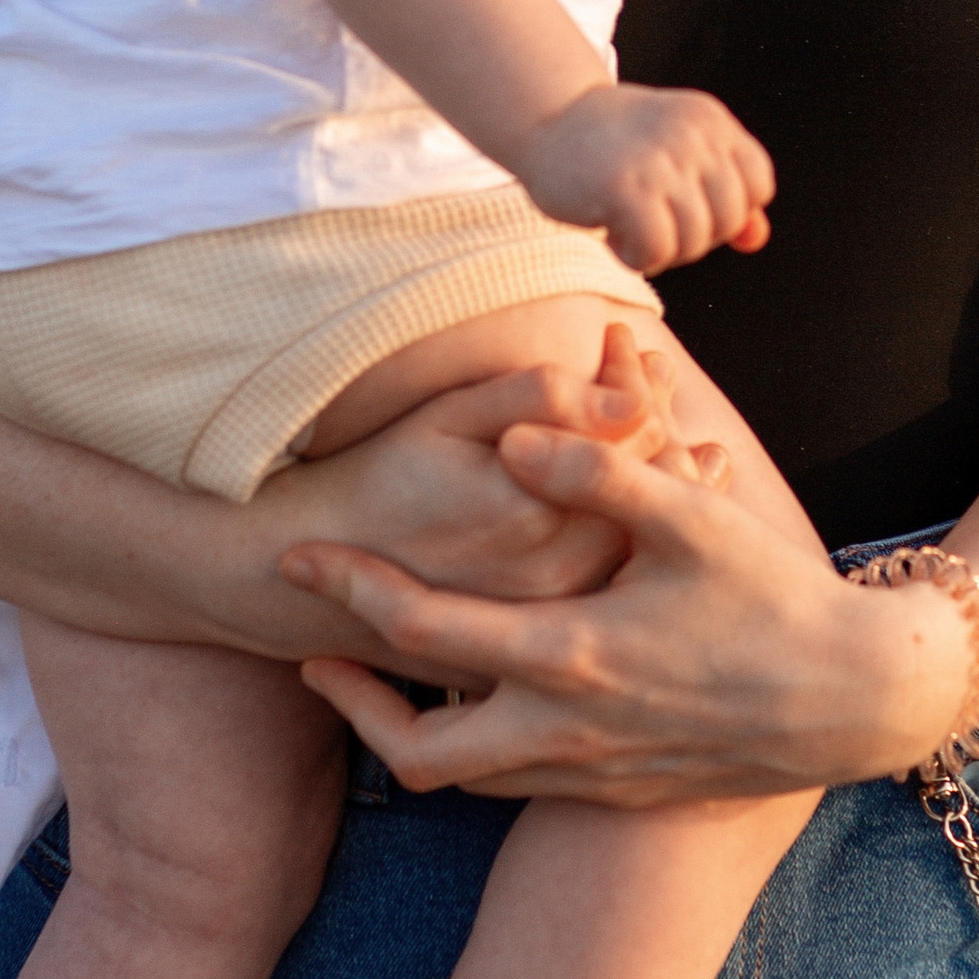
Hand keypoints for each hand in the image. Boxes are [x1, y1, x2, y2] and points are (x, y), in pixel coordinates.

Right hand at [252, 359, 644, 645]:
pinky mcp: (549, 636)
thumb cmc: (382, 479)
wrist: (314, 573)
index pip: (635, 437)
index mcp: (542, 514)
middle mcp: (562, 575)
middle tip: (656, 370)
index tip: (620, 342)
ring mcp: (559, 615)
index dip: (638, 380)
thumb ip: (540, 398)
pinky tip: (637, 492)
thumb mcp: (449, 418)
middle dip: (663, 421)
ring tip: (664, 419)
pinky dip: (636, 528)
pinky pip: (617, 577)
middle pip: (656, 492)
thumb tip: (629, 395)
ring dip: (661, 475)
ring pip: (646, 540)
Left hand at [281, 421, 970, 804]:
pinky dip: (472, 751)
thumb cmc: (776, 598)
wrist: (857, 701)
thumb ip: (600, 471)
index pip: (422, 630)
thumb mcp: (695, 518)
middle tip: (311, 654)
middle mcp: (566, 731)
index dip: (350, 590)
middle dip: (352, 704)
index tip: (299, 558)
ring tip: (372, 681)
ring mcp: (591, 772)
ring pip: (462, 780)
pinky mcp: (620, 791)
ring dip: (405, 735)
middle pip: (416, 752)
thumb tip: (514, 436)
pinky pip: (515, 786)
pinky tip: (475, 701)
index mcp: (570, 657)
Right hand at [518, 83, 773, 273]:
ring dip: (662, 250)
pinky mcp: (624, 188)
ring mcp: (659, 160)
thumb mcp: (677, 156)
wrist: (546, 117)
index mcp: (710, 120)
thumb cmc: (614, 145)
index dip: (729, 210)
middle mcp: (691, 134)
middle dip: (695, 236)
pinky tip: (615, 238)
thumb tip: (756, 238)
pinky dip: (638, 258)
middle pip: (729, 218)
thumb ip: (722, 194)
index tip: (687, 205)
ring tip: (630, 227)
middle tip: (655, 222)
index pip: (758, 184)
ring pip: (696, 240)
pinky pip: (658, 250)